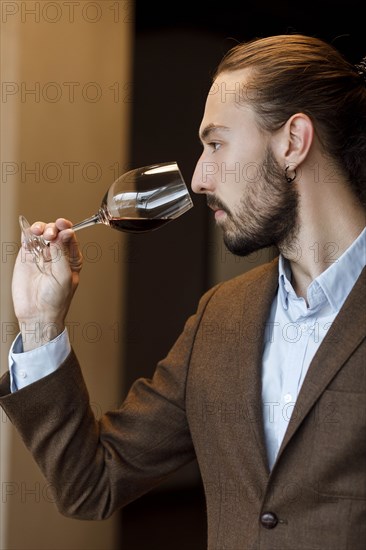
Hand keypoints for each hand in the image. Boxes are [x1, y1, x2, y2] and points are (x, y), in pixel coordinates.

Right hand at [12, 218, 82, 350]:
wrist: (37, 314)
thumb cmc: (55, 300)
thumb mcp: (64, 276)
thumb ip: (60, 255)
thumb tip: (60, 235)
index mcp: (71, 258)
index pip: (70, 237)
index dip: (66, 228)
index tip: (63, 225)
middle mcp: (56, 254)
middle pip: (55, 232)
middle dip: (53, 229)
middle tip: (50, 235)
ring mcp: (41, 254)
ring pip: (41, 233)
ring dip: (40, 228)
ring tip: (39, 232)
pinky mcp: (26, 257)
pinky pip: (27, 240)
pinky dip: (27, 234)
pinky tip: (29, 236)